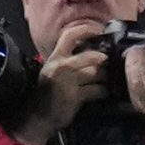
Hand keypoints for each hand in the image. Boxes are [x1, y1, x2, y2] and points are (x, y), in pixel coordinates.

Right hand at [9, 22, 110, 144]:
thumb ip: (68, 60)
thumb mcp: (53, 71)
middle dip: (102, 59)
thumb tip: (92, 52)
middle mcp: (60, 66)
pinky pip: (97, 90)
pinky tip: (101, 93)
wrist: (38, 116)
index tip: (99, 30)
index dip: (86, 29)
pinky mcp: (74, 96)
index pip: (69, 35)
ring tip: (104, 81)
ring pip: (96, 73)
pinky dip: (102, 92)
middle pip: (89, 56)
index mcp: (54, 58)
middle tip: (107, 62)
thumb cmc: (47, 92)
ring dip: (104, 78)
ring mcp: (67, 81)